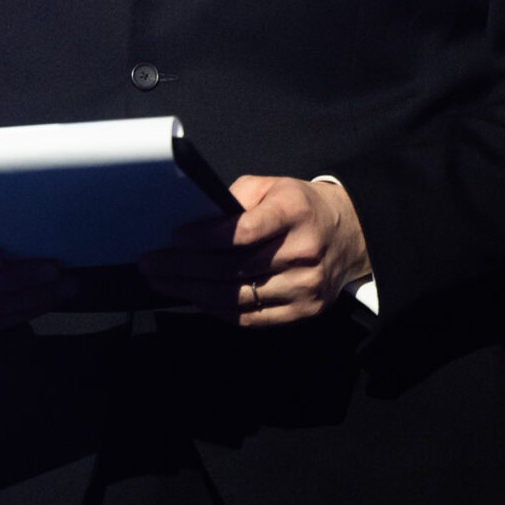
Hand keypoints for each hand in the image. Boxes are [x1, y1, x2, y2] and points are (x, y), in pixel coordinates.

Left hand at [137, 176, 369, 326]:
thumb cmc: (301, 207)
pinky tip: (194, 297)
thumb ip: (235, 198)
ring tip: (163, 282)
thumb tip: (194, 218)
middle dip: (185, 267)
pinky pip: (252, 318)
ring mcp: (305, 287)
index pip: (245, 231)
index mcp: (294, 213)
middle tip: (152, 264)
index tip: (175, 238)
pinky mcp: (304, 310)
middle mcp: (303, 252)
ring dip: (193, 291)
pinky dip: (217, 309)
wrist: (352, 234)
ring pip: (238, 297)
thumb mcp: (273, 187)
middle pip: (234, 267)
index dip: (206, 237)